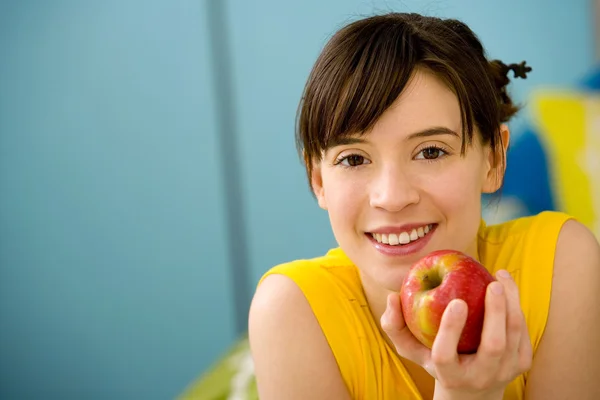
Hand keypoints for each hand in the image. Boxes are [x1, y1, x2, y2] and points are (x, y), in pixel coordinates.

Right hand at [381, 270, 532, 399]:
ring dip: (511, 303)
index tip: (456, 302)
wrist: (473, 390)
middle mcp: (479, 377)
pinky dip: (517, 307)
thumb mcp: (411, 348)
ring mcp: (504, 373)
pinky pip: (522, 333)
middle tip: (492, 284)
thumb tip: (392, 296)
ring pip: (513, 336)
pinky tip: (508, 287)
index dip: (450, 329)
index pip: (445, 355)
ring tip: (501, 276)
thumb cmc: (434, 359)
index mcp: (449, 374)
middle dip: (495, 313)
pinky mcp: (521, 364)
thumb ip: (395, 324)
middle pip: (493, 346)